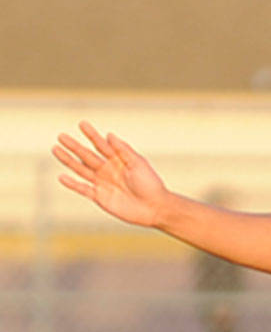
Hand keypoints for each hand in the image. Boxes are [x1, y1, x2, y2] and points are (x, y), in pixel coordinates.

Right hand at [52, 121, 168, 226]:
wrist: (154, 207)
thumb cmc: (150, 184)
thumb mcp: (138, 163)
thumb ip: (123, 150)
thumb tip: (109, 134)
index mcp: (119, 160)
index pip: (102, 145)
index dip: (92, 134)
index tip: (82, 123)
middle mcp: (108, 170)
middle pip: (87, 155)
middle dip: (74, 146)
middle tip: (61, 136)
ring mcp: (103, 183)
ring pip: (81, 169)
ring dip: (68, 160)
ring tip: (56, 149)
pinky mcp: (100, 197)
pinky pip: (83, 189)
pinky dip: (72, 184)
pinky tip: (62, 176)